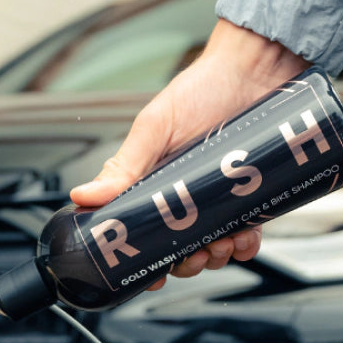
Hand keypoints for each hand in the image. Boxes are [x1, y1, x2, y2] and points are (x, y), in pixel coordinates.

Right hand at [69, 19, 308, 285]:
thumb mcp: (155, 129)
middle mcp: (182, 200)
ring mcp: (217, 202)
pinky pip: (246, 237)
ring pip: (211, 249)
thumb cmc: (203, 89)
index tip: (151, 275)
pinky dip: (245, 245)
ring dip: (216, 255)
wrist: (257, 68)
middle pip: (177, 251)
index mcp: (151, 187)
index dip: (144, 262)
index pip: (140, 237)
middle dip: (187, 262)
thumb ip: (123, 166)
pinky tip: (245, 235)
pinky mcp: (249, 200)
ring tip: (223, 240)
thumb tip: (84, 196)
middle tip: (194, 253)